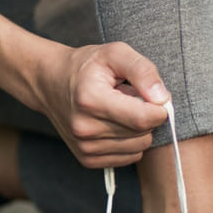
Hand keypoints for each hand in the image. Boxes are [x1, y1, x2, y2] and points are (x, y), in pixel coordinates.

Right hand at [32, 42, 170, 168]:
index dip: (159, 109)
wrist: (50, 83)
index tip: (154, 96)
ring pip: (138, 148)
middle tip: (131, 99)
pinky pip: (128, 158)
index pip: (143, 118)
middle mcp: (84, 128)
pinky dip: (129, 143)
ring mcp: (84, 147)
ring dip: (138, 130)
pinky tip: (115, 125)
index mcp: (91, 99)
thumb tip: (163, 98)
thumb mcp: (115, 53)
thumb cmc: (86, 66)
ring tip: (120, 111)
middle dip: (147, 116)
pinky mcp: (87, 159)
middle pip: (143, 134)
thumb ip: (143, 71)